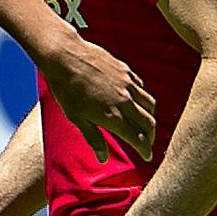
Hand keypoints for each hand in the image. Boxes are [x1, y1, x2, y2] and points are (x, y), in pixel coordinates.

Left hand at [36, 34, 158, 161]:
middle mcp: (125, 101)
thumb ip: (94, 138)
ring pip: (149, 104)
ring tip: (145, 124)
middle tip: (147, 144)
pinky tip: (137, 101)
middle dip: (151, 137)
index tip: (147, 157)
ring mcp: (127, 84)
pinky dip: (143, 98)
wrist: (65, 56)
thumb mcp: (76, 119)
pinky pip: (142, 88)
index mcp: (113, 116)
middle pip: (148, 123)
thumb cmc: (66, 89)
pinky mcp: (126, 71)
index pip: (137, 138)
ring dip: (151, 118)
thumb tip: (103, 159)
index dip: (145, 150)